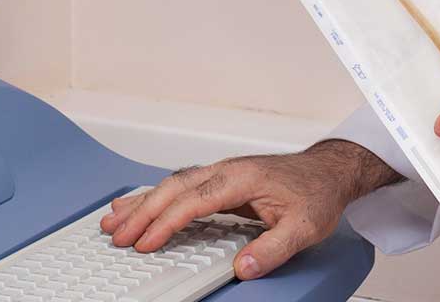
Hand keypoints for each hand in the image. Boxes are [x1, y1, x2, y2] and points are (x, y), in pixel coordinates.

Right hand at [100, 140, 399, 279]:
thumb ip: (273, 248)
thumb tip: (243, 268)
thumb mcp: (305, 227)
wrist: (329, 171)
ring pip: (173, 184)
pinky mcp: (221, 180)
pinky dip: (155, 196)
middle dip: (141, 212)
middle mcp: (226, 171)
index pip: (194, 201)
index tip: (145, 243)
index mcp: (242, 179)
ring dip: (142, 202)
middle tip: (115, 236)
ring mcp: (222, 173)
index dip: (166, 222)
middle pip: (174, 188)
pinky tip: (139, 205)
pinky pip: (181, 186)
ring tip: (111, 220)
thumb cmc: (316, 194)